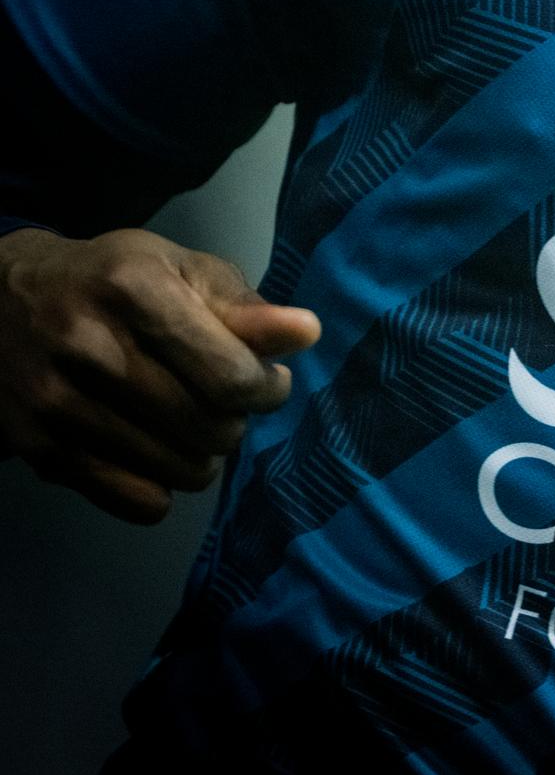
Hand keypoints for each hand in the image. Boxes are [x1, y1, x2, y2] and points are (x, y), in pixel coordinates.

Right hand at [0, 227, 320, 523]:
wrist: (1, 303)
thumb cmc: (112, 282)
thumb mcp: (180, 271)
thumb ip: (243, 306)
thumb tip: (305, 333)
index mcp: (134, 290)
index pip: (231, 377)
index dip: (267, 389)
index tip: (265, 381)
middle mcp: (89, 347)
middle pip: (211, 429)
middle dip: (235, 420)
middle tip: (222, 400)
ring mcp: (57, 403)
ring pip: (183, 471)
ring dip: (203, 454)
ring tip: (187, 420)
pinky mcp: (39, 450)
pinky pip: (139, 502)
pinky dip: (162, 486)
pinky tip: (153, 448)